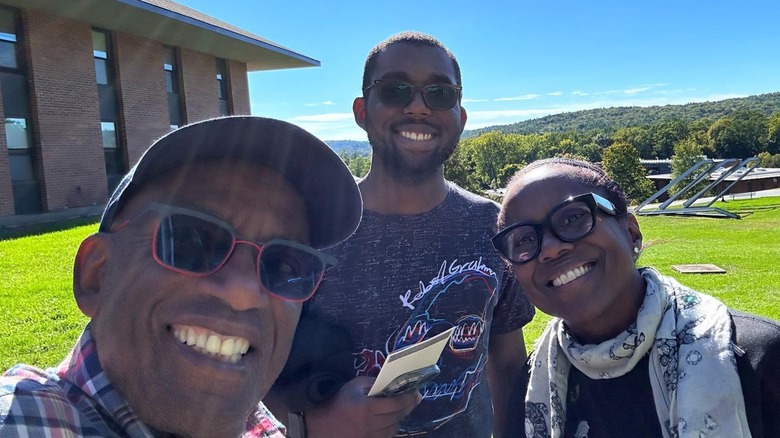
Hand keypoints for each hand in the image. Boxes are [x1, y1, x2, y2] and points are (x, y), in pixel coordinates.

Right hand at [306, 376, 421, 437]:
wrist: (319, 425)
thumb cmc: (337, 402)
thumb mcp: (353, 386)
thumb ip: (372, 382)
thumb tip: (389, 382)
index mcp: (367, 408)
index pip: (395, 404)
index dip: (408, 399)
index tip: (417, 393)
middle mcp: (371, 425)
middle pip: (397, 417)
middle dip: (409, 407)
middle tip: (415, 399)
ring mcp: (370, 436)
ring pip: (394, 429)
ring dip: (401, 418)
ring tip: (403, 409)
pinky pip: (387, 437)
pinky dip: (392, 429)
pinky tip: (393, 422)